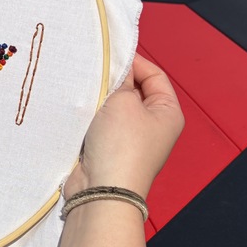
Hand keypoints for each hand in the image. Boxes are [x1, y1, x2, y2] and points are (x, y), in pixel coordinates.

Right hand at [64, 54, 183, 199]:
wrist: (102, 191)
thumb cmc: (121, 144)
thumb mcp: (122, 101)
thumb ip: (121, 80)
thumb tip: (119, 70)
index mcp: (168, 113)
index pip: (155, 75)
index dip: (134, 62)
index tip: (110, 56)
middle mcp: (154, 126)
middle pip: (135, 91)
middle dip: (115, 81)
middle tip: (94, 72)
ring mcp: (132, 140)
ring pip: (115, 108)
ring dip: (100, 100)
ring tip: (84, 89)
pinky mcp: (110, 151)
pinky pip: (101, 125)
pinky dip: (91, 117)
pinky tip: (78, 108)